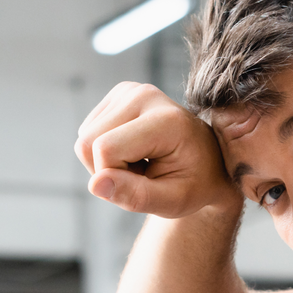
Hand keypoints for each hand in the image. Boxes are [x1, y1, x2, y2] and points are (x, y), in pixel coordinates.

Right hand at [75, 82, 239, 218]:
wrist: (209, 161)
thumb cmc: (194, 184)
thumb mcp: (173, 202)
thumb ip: (136, 196)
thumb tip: (95, 185)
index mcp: (165, 120)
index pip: (106, 149)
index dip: (114, 179)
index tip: (145, 185)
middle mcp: (145, 95)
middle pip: (88, 142)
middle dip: (108, 170)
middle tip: (143, 176)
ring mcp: (130, 90)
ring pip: (83, 137)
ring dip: (107, 162)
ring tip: (142, 163)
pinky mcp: (119, 94)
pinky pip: (88, 131)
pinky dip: (105, 149)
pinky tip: (133, 151)